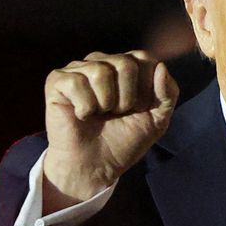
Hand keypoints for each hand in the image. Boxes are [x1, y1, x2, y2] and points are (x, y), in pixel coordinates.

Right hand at [42, 49, 179, 208]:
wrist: (95, 166)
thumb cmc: (123, 142)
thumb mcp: (157, 120)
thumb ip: (168, 93)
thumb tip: (161, 66)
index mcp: (126, 67)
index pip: (145, 59)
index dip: (146, 89)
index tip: (137, 110)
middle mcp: (102, 62)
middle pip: (126, 64)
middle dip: (126, 98)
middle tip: (115, 114)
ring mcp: (79, 69)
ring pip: (101, 71)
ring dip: (105, 103)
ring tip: (99, 115)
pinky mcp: (57, 80)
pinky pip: (77, 82)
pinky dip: (84, 107)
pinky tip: (81, 115)